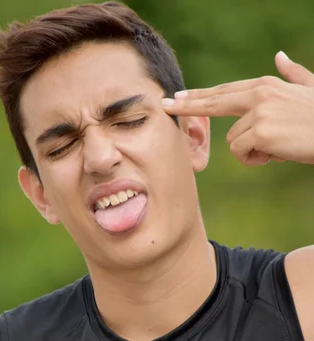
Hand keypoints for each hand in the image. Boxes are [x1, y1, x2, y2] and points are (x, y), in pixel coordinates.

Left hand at [162, 51, 313, 165]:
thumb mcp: (307, 89)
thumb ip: (291, 74)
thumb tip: (279, 57)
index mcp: (264, 86)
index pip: (223, 91)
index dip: (199, 96)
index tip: (178, 97)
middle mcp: (258, 95)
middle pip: (213, 103)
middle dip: (188, 106)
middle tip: (164, 106)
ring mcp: (259, 112)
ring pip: (233, 142)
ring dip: (251, 151)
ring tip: (277, 146)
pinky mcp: (261, 132)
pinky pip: (242, 153)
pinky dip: (257, 160)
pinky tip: (277, 153)